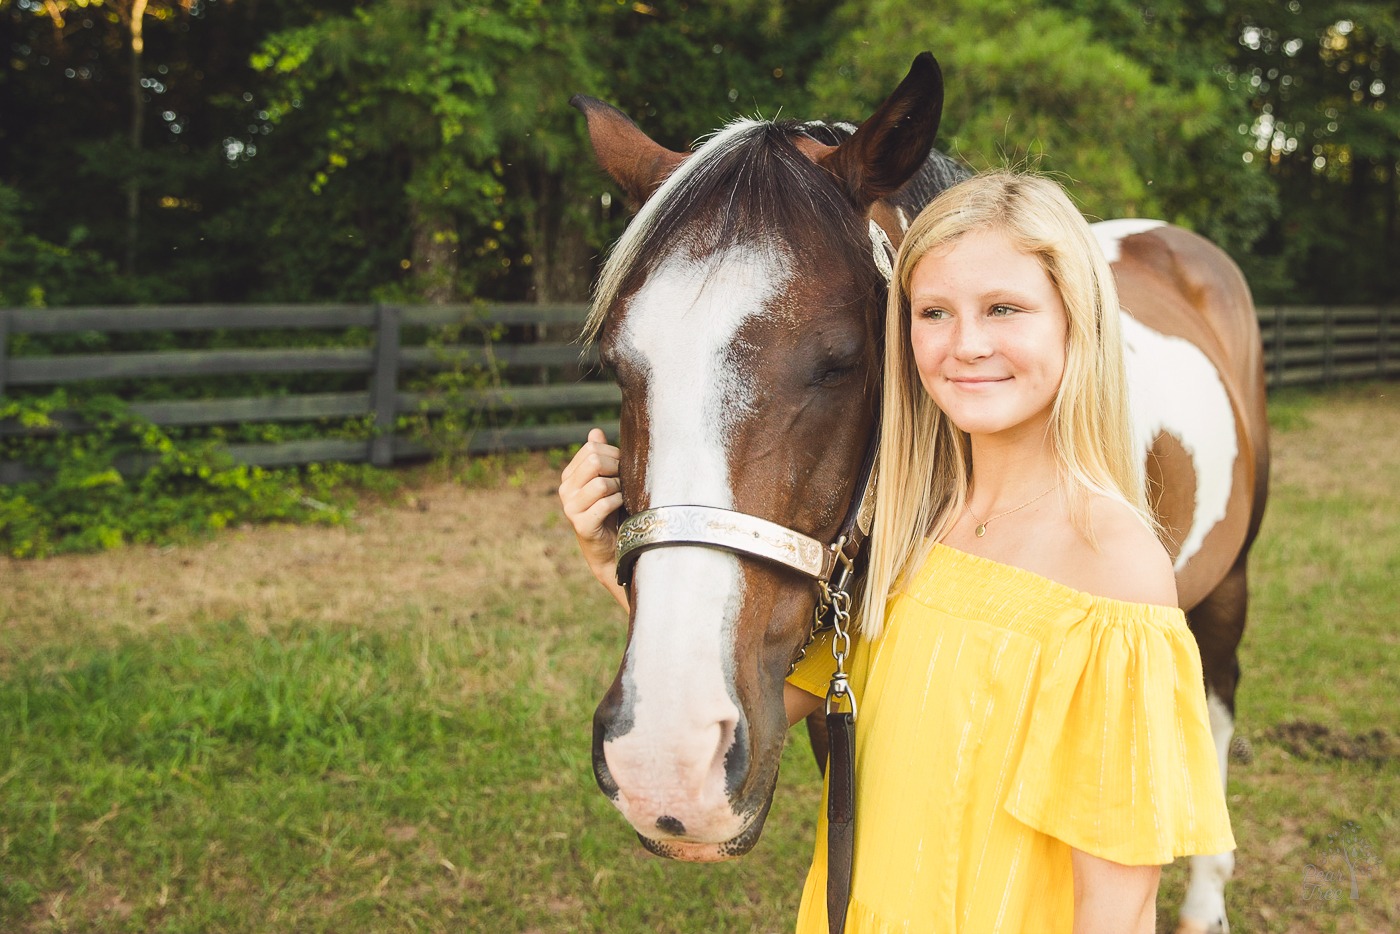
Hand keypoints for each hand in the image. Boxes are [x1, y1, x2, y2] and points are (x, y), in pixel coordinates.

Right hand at [558, 428, 628, 609]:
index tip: (622, 468)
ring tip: (622, 496)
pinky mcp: (581, 524)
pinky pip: (604, 503)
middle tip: (625, 481)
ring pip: (601, 483)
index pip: (591, 449)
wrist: (611, 550)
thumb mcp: (606, 482)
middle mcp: (565, 490)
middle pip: (594, 461)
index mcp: (569, 476)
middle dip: (616, 468)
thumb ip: (600, 458)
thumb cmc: (612, 513)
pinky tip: (621, 508)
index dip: (613, 455)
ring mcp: (571, 508)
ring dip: (619, 488)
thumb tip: (595, 432)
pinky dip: (618, 502)